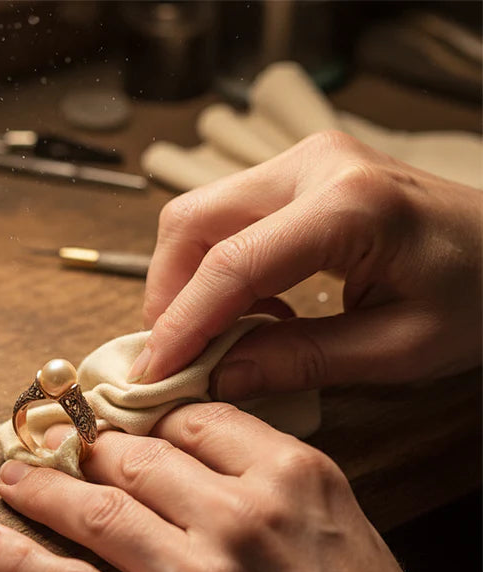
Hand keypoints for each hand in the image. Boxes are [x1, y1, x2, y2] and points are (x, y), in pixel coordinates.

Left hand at [0, 406, 482, 571]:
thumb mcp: (345, 526)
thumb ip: (275, 484)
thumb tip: (205, 462)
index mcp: (292, 477)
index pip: (196, 420)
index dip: (151, 423)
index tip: (126, 430)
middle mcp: (239, 516)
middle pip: (134, 459)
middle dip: (87, 448)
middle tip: (57, 445)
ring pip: (94, 512)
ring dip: (41, 491)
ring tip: (13, 480)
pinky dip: (21, 562)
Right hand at [128, 131, 482, 398]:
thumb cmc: (480, 297)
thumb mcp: (400, 348)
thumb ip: (302, 361)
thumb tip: (218, 378)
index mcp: (350, 205)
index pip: (231, 265)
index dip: (181, 325)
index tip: (154, 374)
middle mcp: (315, 163)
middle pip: (193, 221)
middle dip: (168, 296)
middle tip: (174, 357)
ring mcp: (304, 160)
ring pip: (198, 215)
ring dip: (184, 282)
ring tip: (208, 339)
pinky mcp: (299, 173)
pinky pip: (225, 217)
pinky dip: (213, 269)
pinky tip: (243, 311)